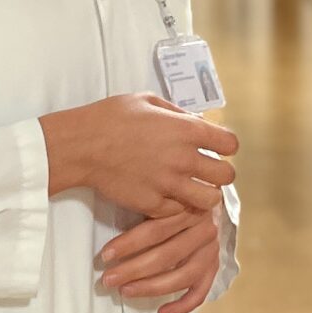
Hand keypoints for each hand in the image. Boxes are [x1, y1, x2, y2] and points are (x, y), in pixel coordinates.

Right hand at [40, 94, 237, 218]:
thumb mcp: (147, 100)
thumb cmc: (110, 117)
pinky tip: (167, 196)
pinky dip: (176, 206)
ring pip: (209, 200)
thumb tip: (196, 120)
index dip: (225, 146)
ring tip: (192, 188)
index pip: (230, 144)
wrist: (81, 145)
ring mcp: (168, 184)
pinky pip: (179, 212)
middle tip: (207, 171)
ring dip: (204, 194)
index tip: (216, 147)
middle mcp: (183, 158)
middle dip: (220, 173)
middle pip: (226, 176)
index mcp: (186, 130)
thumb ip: (177, 113)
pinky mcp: (152, 204)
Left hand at [99, 207, 222, 312]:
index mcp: (189, 208)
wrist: (205, 200)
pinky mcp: (213, 267)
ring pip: (182, 276)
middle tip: (109, 279)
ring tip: (126, 291)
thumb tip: (113, 232)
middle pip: (167, 255)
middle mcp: (204, 230)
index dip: (128, 244)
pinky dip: (181, 306)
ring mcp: (211, 251)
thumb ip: (145, 208)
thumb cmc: (174, 201)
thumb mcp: (161, 197)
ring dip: (151, 288)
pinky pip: (199, 293)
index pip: (155, 230)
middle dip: (133, 269)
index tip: (106, 255)